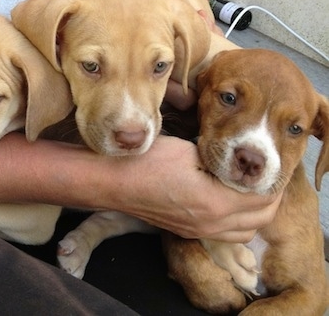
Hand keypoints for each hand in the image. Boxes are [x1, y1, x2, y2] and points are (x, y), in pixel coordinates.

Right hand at [110, 136, 281, 242]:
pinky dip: (234, 221)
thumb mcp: (189, 152)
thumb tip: (237, 163)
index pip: (263, 199)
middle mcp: (210, 224)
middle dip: (270, 200)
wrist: (114, 181)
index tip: (272, 165)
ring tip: (248, 191)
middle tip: (266, 178)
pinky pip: (223, 234)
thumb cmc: (147, 162)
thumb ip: (220, 162)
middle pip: (259, 221)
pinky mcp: (185, 230)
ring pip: (243, 233)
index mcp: (215, 203)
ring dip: (253, 214)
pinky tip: (225, 201)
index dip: (273, 182)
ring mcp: (197, 230)